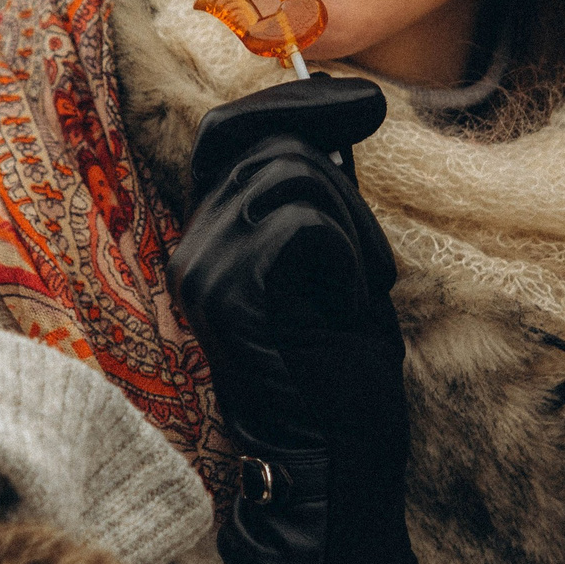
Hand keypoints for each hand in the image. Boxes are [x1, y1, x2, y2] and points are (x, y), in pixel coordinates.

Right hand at [169, 77, 414, 563]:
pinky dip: (346, 257)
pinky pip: (303, 224)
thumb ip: (313, 204)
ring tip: (357, 293)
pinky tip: (344, 308)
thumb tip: (332, 128)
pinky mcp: (230, 293)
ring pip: (291, 176)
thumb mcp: (330, 268)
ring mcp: (205, 268)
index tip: (366, 102)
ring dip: (352, 227)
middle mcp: (194, 246)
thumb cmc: (339, 374)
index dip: (295, 100)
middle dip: (342, 181)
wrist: (330, 463)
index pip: (230, 131)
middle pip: (270, 146)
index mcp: (213, 238)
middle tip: (369, 262)